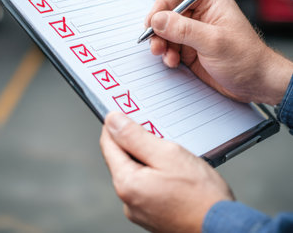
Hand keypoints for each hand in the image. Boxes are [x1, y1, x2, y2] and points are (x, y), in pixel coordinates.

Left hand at [100, 112, 233, 232]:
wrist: (223, 229)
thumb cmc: (201, 197)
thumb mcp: (168, 154)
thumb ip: (135, 136)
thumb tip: (112, 121)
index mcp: (127, 183)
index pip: (108, 143)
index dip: (117, 124)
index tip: (127, 111)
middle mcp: (128, 200)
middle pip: (122, 157)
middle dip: (137, 141)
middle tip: (158, 131)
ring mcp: (141, 209)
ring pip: (138, 170)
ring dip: (150, 156)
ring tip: (173, 153)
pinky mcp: (153, 213)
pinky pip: (148, 184)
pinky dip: (158, 172)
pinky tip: (176, 170)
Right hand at [145, 0, 292, 104]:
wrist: (256, 85)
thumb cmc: (246, 59)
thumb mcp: (213, 42)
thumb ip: (183, 29)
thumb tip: (157, 19)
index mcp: (210, 2)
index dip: (162, 3)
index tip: (152, 20)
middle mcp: (201, 15)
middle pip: (168, 13)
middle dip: (158, 28)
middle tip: (154, 42)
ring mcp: (195, 33)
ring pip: (166, 32)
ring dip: (161, 43)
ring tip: (163, 55)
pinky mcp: (191, 49)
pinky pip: (171, 47)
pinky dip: (167, 54)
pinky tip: (173, 62)